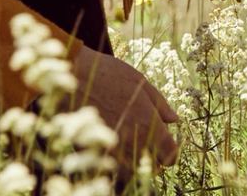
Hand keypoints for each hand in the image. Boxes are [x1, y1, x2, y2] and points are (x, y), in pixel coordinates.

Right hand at [70, 45, 178, 170]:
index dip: (171, 153)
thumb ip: (160, 104)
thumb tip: (174, 120)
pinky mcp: (91, 153)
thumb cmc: (108, 74)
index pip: (169, 154)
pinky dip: (114, 166)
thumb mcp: (140, 82)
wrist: (71, 76)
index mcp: (149, 124)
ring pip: (130, 173)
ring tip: (132, 152)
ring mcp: (111, 150)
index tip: (167, 147)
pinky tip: (113, 151)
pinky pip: (108, 170)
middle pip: (152, 168)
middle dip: (154, 160)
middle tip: (150, 148)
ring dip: (134, 165)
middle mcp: (132, 142)